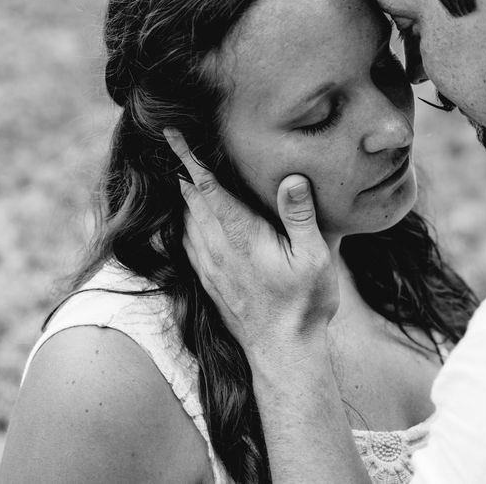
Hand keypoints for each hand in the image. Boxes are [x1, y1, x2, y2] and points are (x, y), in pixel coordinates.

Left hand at [164, 128, 337, 360]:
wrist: (281, 354)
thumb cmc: (304, 304)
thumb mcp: (314, 256)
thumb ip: (300, 215)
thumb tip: (290, 177)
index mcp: (239, 234)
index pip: (206, 186)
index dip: (188, 157)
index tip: (170, 132)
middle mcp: (215, 247)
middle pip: (190, 198)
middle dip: (181, 168)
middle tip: (174, 141)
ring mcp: (208, 265)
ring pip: (185, 218)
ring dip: (183, 193)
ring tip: (183, 171)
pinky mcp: (208, 280)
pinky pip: (187, 240)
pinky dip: (186, 219)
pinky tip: (192, 216)